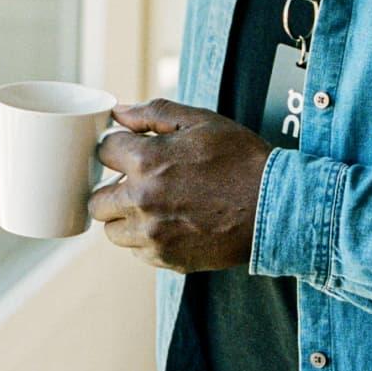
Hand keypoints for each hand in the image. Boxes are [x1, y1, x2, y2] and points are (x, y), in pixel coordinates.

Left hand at [88, 99, 272, 272]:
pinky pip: (135, 250)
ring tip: (155, 203)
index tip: (130, 150)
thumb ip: (154, 112)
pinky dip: (145, 238)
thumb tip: (118, 111)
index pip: (104, 151)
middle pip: (97, 198)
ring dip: (125, 216)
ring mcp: (151, 235)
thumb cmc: (240, 158)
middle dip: (113, 186)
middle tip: (139, 180)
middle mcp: (142, 200)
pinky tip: (172, 222)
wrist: (274, 206)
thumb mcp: (202, 121)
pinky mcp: (164, 259)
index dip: (118, 147)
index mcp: (147, 161)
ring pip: (112, 229)